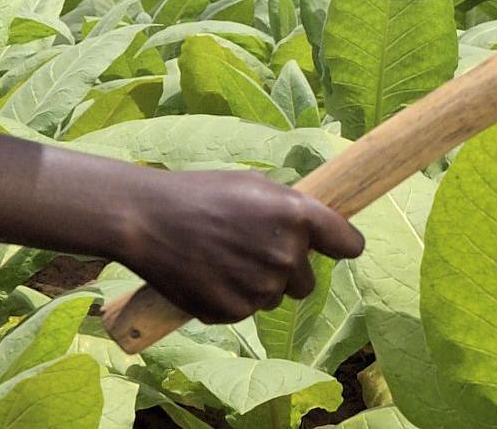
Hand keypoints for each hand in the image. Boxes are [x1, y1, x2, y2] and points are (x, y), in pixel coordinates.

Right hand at [107, 168, 364, 323]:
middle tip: (250, 248)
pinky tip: (209, 275)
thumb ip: (291, 208)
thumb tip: (316, 230)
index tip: (334, 248)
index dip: (341, 246)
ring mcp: (262, 287)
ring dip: (258, 285)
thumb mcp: (254, 186)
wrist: (146, 220)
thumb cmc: (199, 194)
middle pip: (308, 281)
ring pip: (276, 298)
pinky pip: (247, 310)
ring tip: (223, 258)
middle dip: (287, 270)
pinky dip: (233, 298)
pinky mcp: (236, 311)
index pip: (349, 244)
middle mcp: (287, 255)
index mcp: (298, 216)